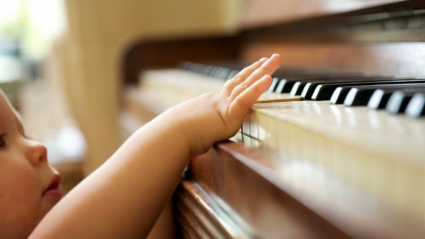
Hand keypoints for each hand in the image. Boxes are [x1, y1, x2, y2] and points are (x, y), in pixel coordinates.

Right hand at [166, 54, 281, 155]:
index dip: (246, 78)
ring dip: (264, 71)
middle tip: (272, 57)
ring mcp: (223, 106)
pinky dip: (257, 89)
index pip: (233, 89)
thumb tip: (196, 139)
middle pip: (242, 81)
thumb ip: (200, 131)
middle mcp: (218, 101)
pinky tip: (268, 79)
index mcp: (212, 104)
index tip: (256, 69)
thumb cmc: (177, 137)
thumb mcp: (193, 130)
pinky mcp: (227, 116)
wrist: (169, 137)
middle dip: (258, 68)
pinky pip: (245, 100)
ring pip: (247, 85)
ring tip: (276, 59)